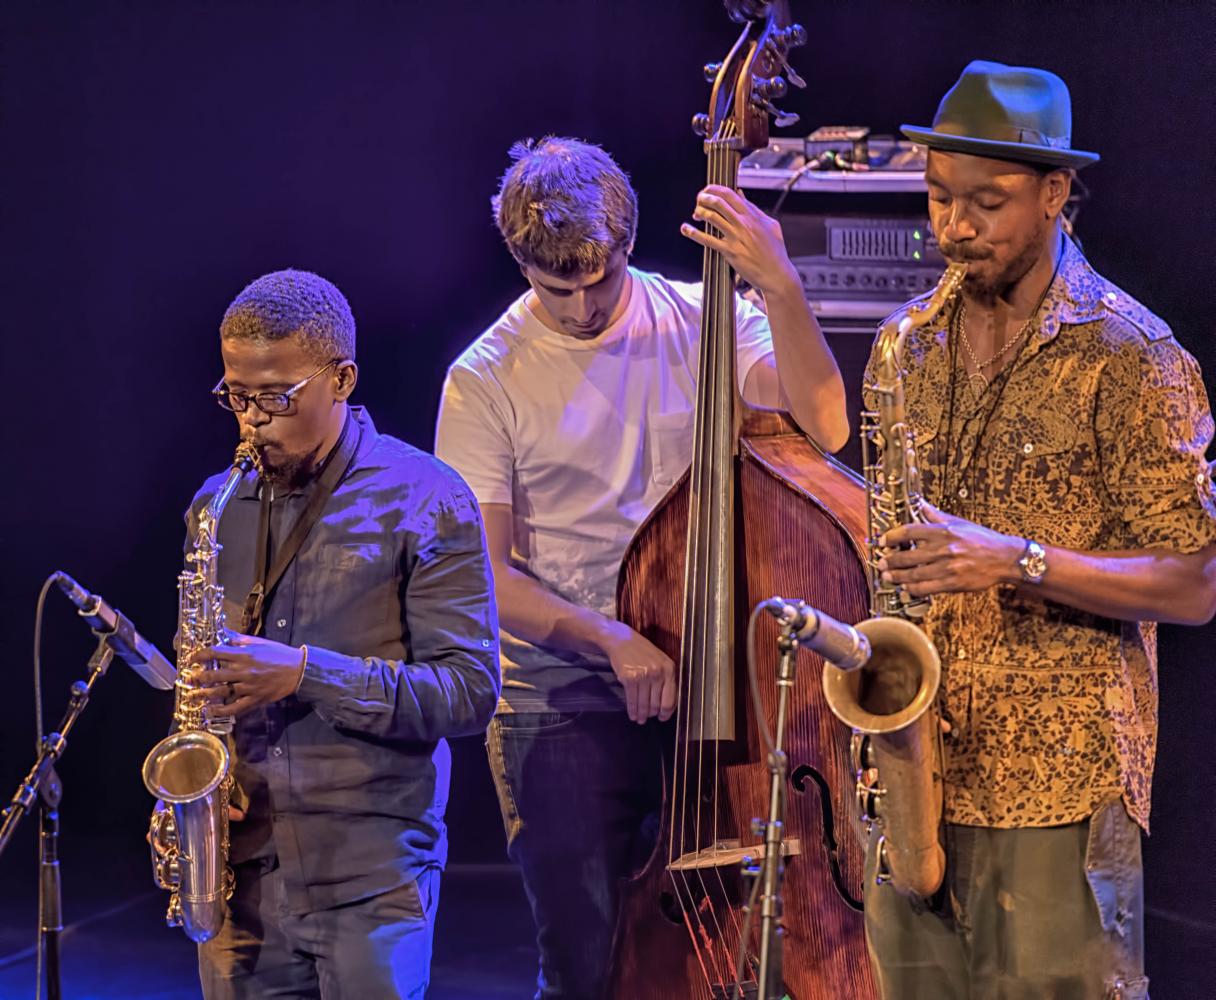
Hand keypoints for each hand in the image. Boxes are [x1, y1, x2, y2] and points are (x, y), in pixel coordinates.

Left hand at [185, 633, 305, 717]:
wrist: (298, 670)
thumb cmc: (279, 654)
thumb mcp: (260, 642)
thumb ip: (240, 640)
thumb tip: (223, 634)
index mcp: (245, 654)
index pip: (216, 653)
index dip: (200, 655)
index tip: (192, 658)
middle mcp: (244, 670)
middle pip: (214, 674)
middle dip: (198, 677)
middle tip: (189, 678)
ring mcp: (249, 686)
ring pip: (221, 692)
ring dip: (204, 694)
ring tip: (193, 695)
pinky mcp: (255, 699)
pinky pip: (235, 707)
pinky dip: (221, 710)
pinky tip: (211, 710)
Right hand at [597, 620, 676, 724]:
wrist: (621, 640)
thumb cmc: (642, 651)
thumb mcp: (660, 660)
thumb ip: (666, 678)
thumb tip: (667, 704)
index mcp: (669, 668)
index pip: (670, 698)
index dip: (666, 712)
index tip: (663, 717)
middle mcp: (658, 672)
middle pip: (657, 703)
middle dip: (652, 714)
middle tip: (648, 718)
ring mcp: (643, 675)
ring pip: (644, 703)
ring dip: (641, 715)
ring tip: (639, 719)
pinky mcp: (629, 678)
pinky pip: (632, 700)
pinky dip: (632, 710)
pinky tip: (632, 714)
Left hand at [680, 185, 799, 295]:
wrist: (776, 274)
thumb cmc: (775, 251)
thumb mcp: (770, 225)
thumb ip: (755, 209)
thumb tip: (741, 194)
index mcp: (753, 216)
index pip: (731, 194)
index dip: (716, 189)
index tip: (708, 189)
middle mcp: (744, 224)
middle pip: (719, 202)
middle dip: (705, 197)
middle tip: (699, 199)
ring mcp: (736, 237)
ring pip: (712, 217)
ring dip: (700, 211)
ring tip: (695, 212)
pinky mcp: (729, 251)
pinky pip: (708, 240)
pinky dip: (694, 233)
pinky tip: (686, 229)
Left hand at [878, 502, 1024, 595]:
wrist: (1005, 558)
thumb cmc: (982, 540)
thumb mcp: (959, 523)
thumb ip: (936, 516)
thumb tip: (920, 504)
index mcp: (944, 531)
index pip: (910, 531)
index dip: (892, 536)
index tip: (882, 541)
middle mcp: (943, 549)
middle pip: (907, 555)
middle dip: (890, 560)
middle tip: (881, 562)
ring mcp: (947, 567)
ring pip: (914, 574)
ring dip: (897, 576)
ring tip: (887, 576)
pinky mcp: (953, 583)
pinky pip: (927, 588)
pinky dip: (913, 589)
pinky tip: (906, 588)